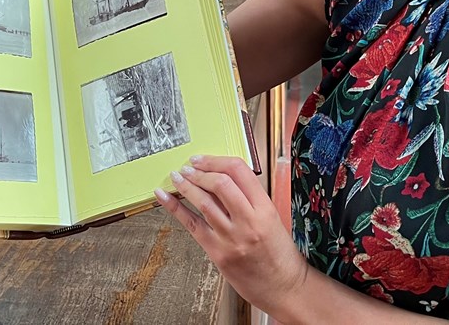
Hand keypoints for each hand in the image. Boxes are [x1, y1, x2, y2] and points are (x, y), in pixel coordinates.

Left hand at [156, 154, 308, 317]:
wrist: (284, 288)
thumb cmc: (281, 255)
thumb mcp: (273, 218)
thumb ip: (250, 199)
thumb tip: (221, 179)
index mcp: (265, 209)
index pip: (239, 171)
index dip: (217, 161)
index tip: (204, 159)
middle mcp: (248, 221)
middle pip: (220, 184)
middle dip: (200, 171)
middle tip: (188, 166)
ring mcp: (231, 238)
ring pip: (203, 202)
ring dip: (186, 185)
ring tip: (177, 176)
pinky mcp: (218, 253)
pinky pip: (193, 225)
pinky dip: (176, 209)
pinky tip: (164, 197)